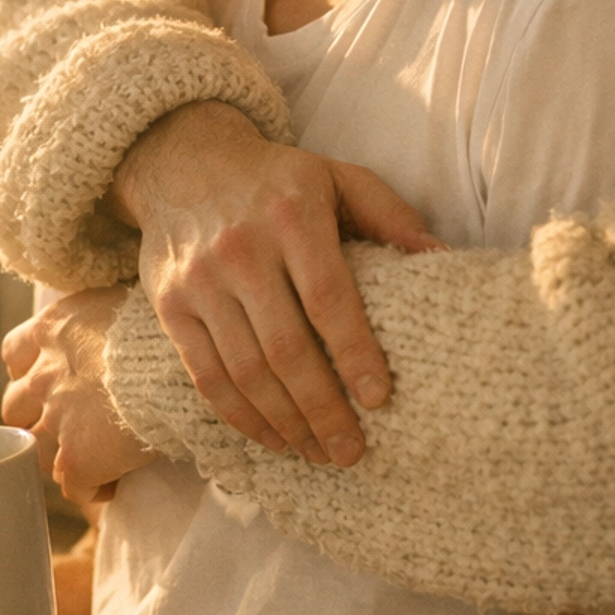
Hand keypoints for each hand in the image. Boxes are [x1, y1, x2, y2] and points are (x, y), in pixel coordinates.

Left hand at [1, 287, 153, 505]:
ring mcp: (56, 418)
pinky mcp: (77, 457)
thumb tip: (112, 336)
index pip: (14, 354)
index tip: (53, 380)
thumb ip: (99, 323)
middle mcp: (44, 374)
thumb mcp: (122, 306)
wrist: (179, 362)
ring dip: (60, 457)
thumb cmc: (165, 330)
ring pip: (37, 452)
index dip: (30, 371)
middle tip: (71, 425)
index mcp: (53, 330)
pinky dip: (91, 490)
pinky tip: (114, 483)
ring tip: (93, 459)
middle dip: (37, 418)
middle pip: (16, 407)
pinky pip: (73, 487)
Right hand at [111, 102, 442, 465]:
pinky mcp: (170, 305)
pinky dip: (241, 415)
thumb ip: (390, 215)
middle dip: (322, 409)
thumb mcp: (338, 177)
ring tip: (319, 454)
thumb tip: (444, 259)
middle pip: (285, 347)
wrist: (182, 161)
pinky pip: (205, 374)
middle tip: (352, 452)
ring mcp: (200, 281)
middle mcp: (241, 249)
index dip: (354, 353)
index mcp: (292, 216)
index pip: (327, 297)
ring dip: (285, 423)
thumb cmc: (277, 180)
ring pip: (244, 371)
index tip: (379, 399)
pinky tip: (273, 438)